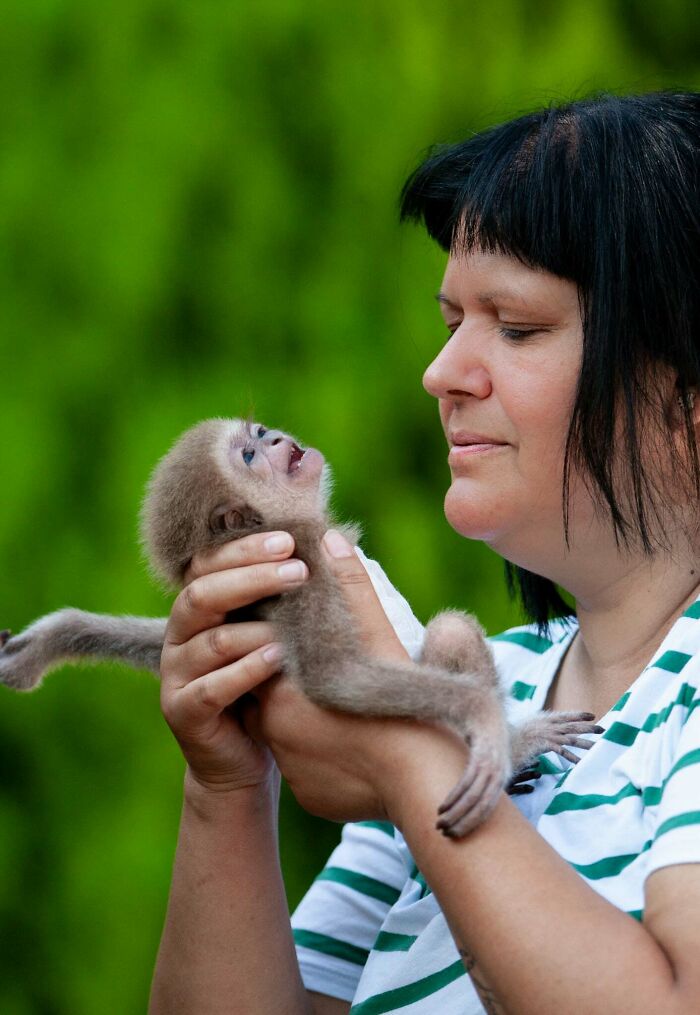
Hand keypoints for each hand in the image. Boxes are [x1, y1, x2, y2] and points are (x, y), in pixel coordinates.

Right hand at [159, 530, 308, 794]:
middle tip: (297, 570)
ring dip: (254, 627)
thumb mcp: (273, 633)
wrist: (242, 757)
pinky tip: (277, 659)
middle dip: (251, 577)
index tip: (288, 540)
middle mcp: (180, 634)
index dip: (244, 548)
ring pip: (210, 640)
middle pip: (202, 592)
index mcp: (198, 607)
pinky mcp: (182, 712)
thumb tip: (322, 540)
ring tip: (294, 620)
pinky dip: (246, 670)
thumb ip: (279, 594)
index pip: (208, 563)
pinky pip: (211, 687)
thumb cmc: (265, 684)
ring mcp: (175, 674)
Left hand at [249, 530, 462, 825]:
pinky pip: (308, 769)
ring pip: (288, 732)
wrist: (426, 786)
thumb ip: (351, 589)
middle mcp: (273, 728)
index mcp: (282, 685)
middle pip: (272, 691)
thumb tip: (331, 538)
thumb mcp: (379, 639)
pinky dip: (325, 757)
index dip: (288, 642)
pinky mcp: (308, 796)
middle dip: (295, 680)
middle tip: (334, 673)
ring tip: (349, 708)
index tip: (317, 638)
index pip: (264, 652)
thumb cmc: (405, 707)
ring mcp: (290, 767)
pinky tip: (356, 747)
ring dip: (309, 719)